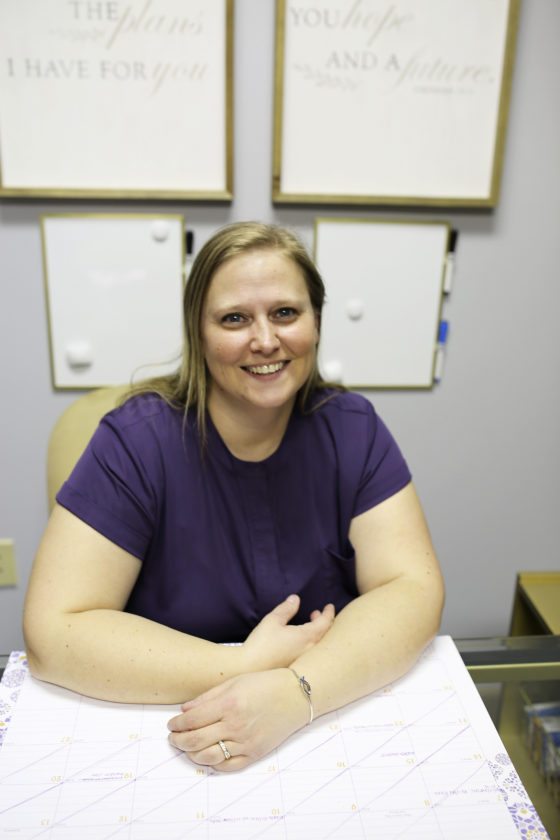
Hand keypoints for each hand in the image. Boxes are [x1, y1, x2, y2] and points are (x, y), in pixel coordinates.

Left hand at [167, 669, 307, 771]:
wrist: (296, 695)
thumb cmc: (265, 684)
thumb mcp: (234, 682)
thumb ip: (207, 697)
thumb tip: (184, 710)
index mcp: (228, 704)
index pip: (192, 720)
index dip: (177, 724)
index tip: (172, 725)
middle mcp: (235, 725)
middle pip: (195, 740)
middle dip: (178, 741)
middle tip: (173, 738)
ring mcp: (245, 742)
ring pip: (208, 757)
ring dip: (192, 754)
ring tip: (187, 748)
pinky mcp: (255, 753)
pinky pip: (229, 766)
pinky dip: (214, 764)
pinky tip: (208, 756)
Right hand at [242, 595, 334, 671]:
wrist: (249, 668)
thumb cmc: (262, 643)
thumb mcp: (273, 620)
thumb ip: (286, 608)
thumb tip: (296, 599)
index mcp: (306, 636)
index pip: (325, 623)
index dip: (328, 613)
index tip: (329, 606)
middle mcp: (309, 650)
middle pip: (325, 634)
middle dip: (323, 621)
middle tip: (317, 613)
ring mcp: (303, 660)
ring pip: (318, 643)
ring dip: (317, 631)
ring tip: (309, 622)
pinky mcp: (296, 666)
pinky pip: (311, 651)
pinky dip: (311, 640)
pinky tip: (300, 638)